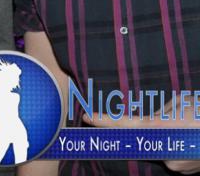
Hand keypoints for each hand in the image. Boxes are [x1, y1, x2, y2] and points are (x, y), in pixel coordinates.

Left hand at [85, 100, 199, 173]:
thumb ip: (157, 115)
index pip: (124, 126)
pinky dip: (170, 143)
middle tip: (140, 117)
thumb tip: (146, 125)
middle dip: (135, 128)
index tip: (87, 117)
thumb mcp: (179, 104)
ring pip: (155, 146)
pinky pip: (168, 153)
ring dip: (160, 135)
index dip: (104, 122)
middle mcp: (163, 154)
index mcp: (159, 132)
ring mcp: (174, 166)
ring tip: (184, 124)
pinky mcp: (183, 172)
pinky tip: (186, 134)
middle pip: (138, 139)